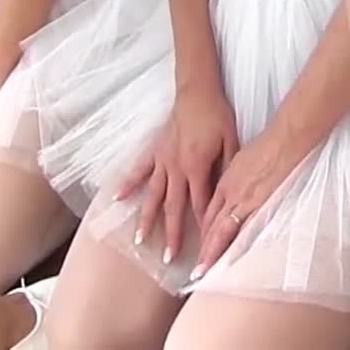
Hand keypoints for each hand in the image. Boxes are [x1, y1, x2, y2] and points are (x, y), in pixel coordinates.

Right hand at [114, 86, 237, 264]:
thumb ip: (225, 171)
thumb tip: (225, 197)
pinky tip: (118, 199)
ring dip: (147, 218)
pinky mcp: (154, 151)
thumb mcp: (231, 143)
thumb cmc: (218, 116)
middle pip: (173, 207)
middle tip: (167, 258)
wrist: (198, 92)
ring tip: (140, 240)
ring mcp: (162, 160)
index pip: (200, 205)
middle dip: (172, 234)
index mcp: (197, 167)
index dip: (201, 227)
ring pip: (153, 195)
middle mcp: (176, 168)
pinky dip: (128, 184)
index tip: (201, 248)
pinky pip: (139, 170)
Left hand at [191, 125, 305, 277]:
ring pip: (220, 230)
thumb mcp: (242, 160)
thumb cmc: (267, 147)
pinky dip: (231, 244)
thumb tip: (231, 191)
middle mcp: (228, 193)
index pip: (208, 212)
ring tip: (203, 270)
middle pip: (210, 225)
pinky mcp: (257, 203)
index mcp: (225, 182)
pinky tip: (227, 257)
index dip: (202, 231)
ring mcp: (242, 199)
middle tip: (195, 270)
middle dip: (202, 248)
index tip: (198, 247)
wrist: (283, 141)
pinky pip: (240, 228)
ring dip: (211, 251)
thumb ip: (234, 178)